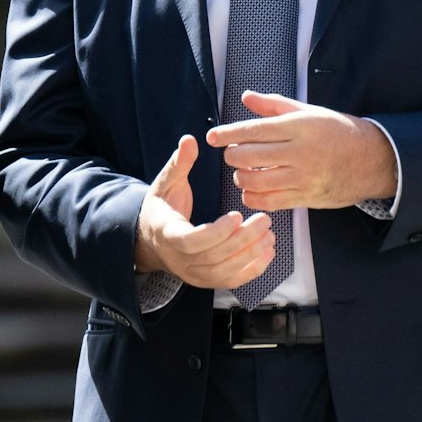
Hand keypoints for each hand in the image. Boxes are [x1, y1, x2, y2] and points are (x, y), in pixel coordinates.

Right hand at [133, 134, 276, 288]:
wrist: (151, 240)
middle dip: (243, 240)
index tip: (237, 215)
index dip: (217, 232)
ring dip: (250, 256)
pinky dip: (251, 270)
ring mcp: (194, 274)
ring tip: (269, 235)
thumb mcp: (165, 183)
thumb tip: (189, 140)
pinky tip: (268, 253)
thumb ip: (179, 164)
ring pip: (224, 272)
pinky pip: (230, 281)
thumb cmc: (162, 208)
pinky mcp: (206, 280)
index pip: (192, 241)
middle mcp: (180, 260)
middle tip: (264, 220)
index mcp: (168, 234)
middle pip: (214, 257)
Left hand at [205, 91, 398, 210]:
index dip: (228, 134)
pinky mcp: (306, 197)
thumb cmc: (337, 131)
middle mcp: (300, 153)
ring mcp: (303, 178)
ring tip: (243, 171)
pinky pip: (270, 202)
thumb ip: (274, 106)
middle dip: (233, 155)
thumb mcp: (308, 112)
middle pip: (250, 157)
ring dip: (241, 177)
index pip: (254, 130)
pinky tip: (251, 189)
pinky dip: (253, 197)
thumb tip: (246, 97)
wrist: (371, 160)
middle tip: (232, 153)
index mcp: (300, 127)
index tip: (212, 136)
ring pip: (256, 182)